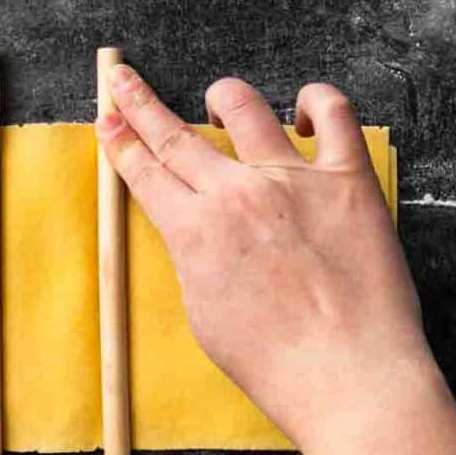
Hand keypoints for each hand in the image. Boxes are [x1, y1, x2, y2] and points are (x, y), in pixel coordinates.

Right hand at [96, 67, 433, 447]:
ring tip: (217, 95)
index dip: (121, 142)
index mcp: (194, 231)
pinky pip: (335, 115)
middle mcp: (236, 193)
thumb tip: (200, 233)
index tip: (108, 119)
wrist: (345, 375)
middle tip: (124, 79)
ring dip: (222, 94)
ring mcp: (292, 179)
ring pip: (244, 109)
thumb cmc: (274, 362)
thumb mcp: (204, 315)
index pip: (146, 172)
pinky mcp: (347, 179)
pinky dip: (317, 100)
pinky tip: (306, 106)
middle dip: (140, 102)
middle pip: (175, 135)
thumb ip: (197, 260)